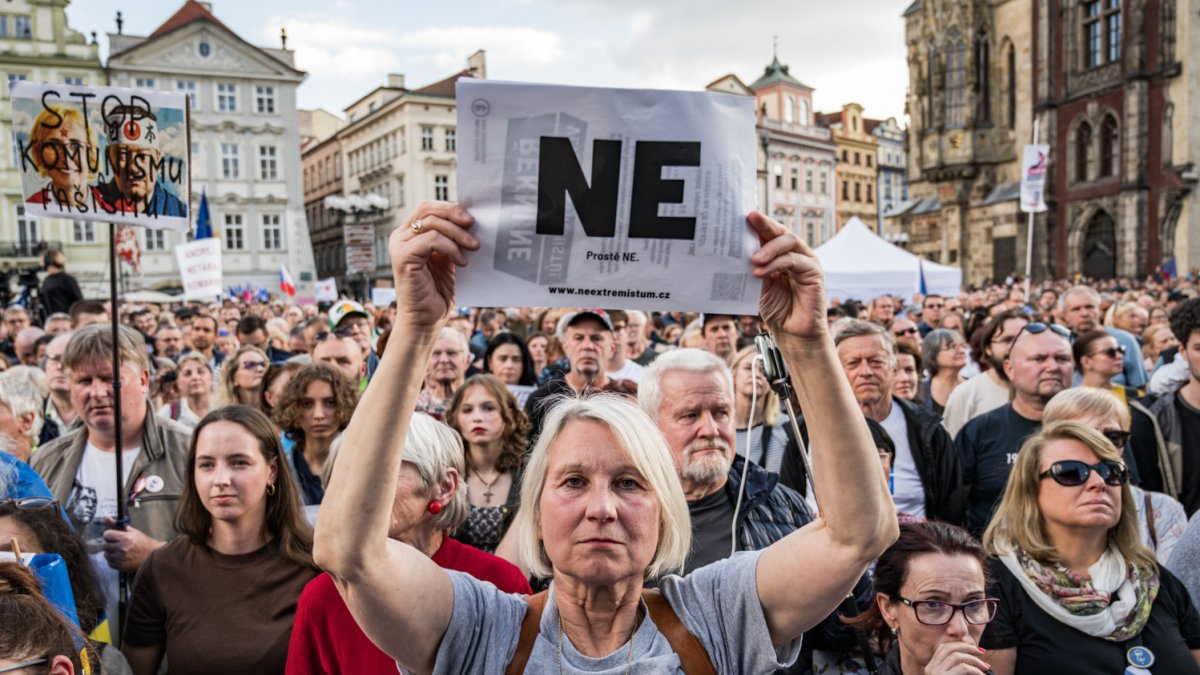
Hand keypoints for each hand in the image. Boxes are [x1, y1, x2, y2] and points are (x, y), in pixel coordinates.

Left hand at [102, 518, 164, 572]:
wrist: (152, 556)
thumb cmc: (142, 542)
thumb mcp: (132, 531)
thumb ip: (117, 525)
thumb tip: (106, 518)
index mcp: (126, 538)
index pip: (106, 535)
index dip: (109, 535)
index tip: (113, 536)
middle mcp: (122, 548)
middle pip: (104, 545)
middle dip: (109, 544)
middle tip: (117, 544)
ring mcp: (121, 558)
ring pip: (106, 555)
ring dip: (111, 553)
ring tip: (120, 552)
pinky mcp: (121, 566)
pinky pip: (109, 563)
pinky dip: (113, 561)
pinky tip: (121, 558)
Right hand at [390, 201, 478, 329]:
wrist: (426, 321)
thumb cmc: (439, 293)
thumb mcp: (450, 259)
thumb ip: (453, 239)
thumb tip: (473, 220)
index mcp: (409, 234)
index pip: (428, 208)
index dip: (451, 208)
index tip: (473, 218)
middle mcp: (400, 237)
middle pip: (428, 209)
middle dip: (454, 213)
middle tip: (474, 224)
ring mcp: (399, 246)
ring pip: (432, 223)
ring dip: (458, 234)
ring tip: (474, 248)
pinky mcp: (402, 257)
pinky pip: (431, 239)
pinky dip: (451, 248)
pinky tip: (462, 262)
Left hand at [748, 211, 826, 339]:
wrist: (792, 333)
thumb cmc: (776, 309)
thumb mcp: (758, 285)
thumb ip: (753, 267)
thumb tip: (735, 251)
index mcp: (781, 255)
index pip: (769, 234)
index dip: (757, 224)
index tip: (741, 215)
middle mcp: (795, 254)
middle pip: (780, 231)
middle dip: (765, 224)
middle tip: (750, 219)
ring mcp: (806, 261)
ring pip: (789, 242)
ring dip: (769, 248)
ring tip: (752, 259)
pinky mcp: (814, 272)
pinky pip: (794, 261)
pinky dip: (776, 264)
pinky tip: (760, 271)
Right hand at [923, 641, 990, 674]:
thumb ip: (955, 667)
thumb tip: (970, 654)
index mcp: (930, 667)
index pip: (942, 648)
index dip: (959, 645)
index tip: (974, 650)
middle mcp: (930, 668)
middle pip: (948, 648)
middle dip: (967, 647)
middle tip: (982, 653)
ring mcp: (936, 673)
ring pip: (957, 656)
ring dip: (974, 660)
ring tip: (985, 667)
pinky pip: (964, 668)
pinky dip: (975, 670)